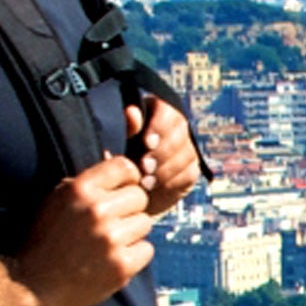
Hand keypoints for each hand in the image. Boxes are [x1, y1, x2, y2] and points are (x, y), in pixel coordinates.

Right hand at [12, 154, 155, 305]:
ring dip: (131, 233)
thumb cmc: (45, 240)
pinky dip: (134, 256)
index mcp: (80, 189)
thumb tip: (125, 167)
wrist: (32, 285)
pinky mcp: (121, 266)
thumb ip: (90, 183)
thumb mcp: (58, 200)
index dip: (126, 180)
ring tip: (108, 244)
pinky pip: (146, 249)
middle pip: (139, 197)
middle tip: (110, 224)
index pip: (125, 167)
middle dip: (128, 209)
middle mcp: (97, 210)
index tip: (120, 192)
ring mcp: (111, 239)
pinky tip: (113, 260)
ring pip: (145, 223)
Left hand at [126, 99, 201, 215]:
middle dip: (162, 151)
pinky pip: (189, 173)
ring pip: (186, 153)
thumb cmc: (116, 162)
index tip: (147, 143)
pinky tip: (156, 187)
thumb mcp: (115, 145)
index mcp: (153, 112)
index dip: (159, 126)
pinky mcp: (190, 171)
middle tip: (144, 167)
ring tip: (146, 182)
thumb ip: (125, 128)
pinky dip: (173, 181)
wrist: (122, 196)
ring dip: (166, 169)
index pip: (166, 110)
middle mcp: (174, 128)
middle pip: (180, 130)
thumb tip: (132, 112)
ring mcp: (185, 149)